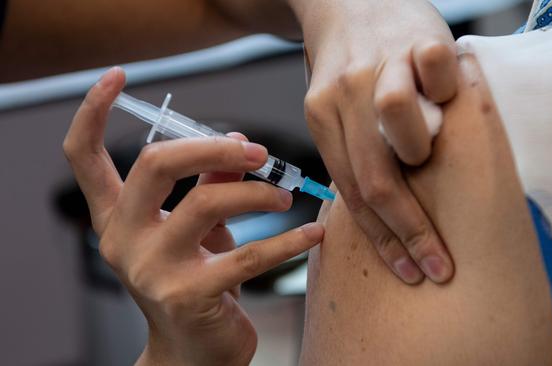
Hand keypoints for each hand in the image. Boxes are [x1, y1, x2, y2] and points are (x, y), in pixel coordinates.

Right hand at [63, 67, 323, 365]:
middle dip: (212, 146)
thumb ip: (208, 184)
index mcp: (116, 218)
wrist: (194, 352)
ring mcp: (152, 269)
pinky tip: (311, 232)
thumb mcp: (195, 231)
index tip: (115, 78)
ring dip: (258, 193)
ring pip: (208, 203)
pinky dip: (287, 239)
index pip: (83, 157)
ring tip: (285, 197)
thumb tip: (234, 143)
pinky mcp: (189, 294)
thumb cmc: (195, 282)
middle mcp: (124, 239)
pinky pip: (248, 254)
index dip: (93, 112)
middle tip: (257, 152)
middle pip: (156, 164)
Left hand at [289, 0, 456, 282]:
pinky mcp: (411, 39)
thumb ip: (354, 153)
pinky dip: (447, 87)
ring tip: (429, 145)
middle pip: (375, 177)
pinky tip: (449, 95)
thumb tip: (383, 213)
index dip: (383, 240)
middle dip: (410, 230)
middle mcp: (344, 96)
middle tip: (438, 264)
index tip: (409, 271)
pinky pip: (433, 68)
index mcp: (322, 120)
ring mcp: (378, 66)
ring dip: (421, 148)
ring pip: (398, 121)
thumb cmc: (350, 66)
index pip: (352, 194)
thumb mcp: (336, 109)